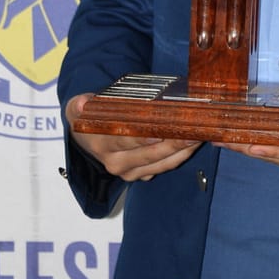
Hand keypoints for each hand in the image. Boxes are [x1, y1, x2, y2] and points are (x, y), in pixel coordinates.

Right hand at [65, 94, 200, 181]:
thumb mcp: (79, 108)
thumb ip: (80, 105)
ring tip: (199, 135)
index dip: (143, 139)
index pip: (125, 142)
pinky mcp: (141, 175)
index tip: (161, 133)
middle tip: (193, 131)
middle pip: (150, 155)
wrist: (88, 139)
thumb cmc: (90, 118)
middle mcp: (116, 163)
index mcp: (102, 145)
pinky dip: (181, 156)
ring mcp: (130, 172)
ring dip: (182, 151)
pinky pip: (165, 166)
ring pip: (161, 163)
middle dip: (173, 144)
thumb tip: (82, 103)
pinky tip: (194, 143)